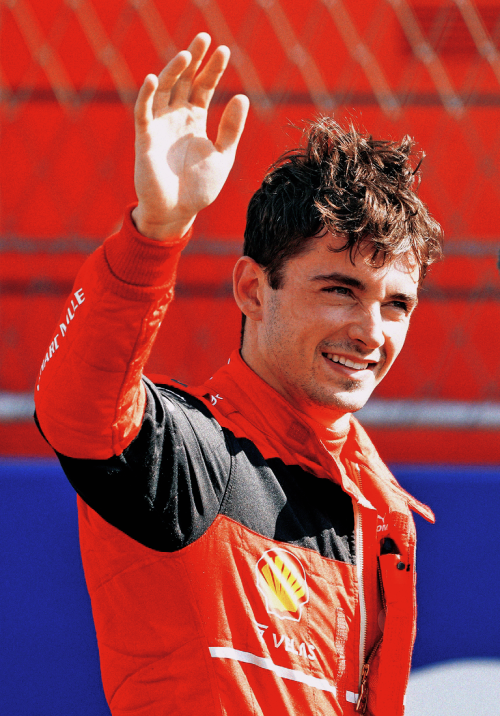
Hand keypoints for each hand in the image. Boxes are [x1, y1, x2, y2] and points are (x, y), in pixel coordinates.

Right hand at [132, 33, 248, 239]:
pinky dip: (147, 95)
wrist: (178, 213)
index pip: (203, 87)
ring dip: (173, 71)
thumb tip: (241, 97)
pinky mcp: (146, 139)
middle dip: (193, 60)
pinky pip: (144, 112)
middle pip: (184, 81)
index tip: (224, 51)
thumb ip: (231, 129)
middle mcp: (176, 118)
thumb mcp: (223, 156)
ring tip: (186, 55)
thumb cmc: (199, 188)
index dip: (212, 69)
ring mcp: (160, 126)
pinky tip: (154, 78)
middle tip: (204, 37)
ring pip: (164, 90)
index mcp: (195, 120)